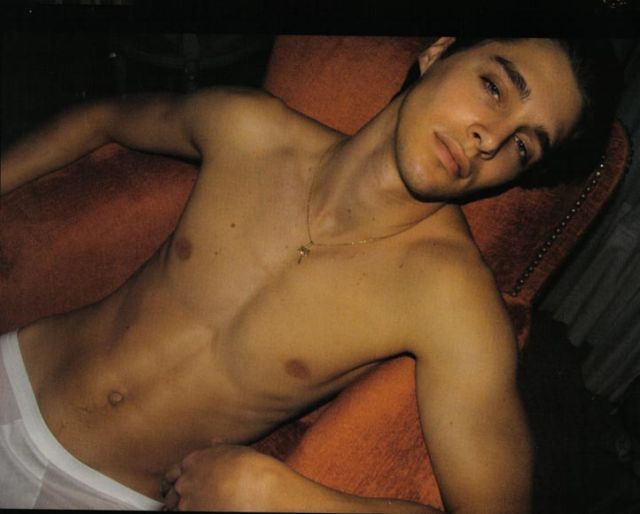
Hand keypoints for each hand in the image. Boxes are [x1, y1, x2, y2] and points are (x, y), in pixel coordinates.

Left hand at [161, 443, 280, 511]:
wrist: (257, 487)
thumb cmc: (249, 467)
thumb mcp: (233, 450)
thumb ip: (218, 448)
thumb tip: (214, 441)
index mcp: (193, 461)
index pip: (172, 473)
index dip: (175, 481)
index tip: (180, 487)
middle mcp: (186, 480)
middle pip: (172, 493)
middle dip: (177, 496)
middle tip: (185, 501)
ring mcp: (187, 501)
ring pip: (178, 508)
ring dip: (185, 508)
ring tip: (198, 506)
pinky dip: (193, 513)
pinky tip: (206, 510)